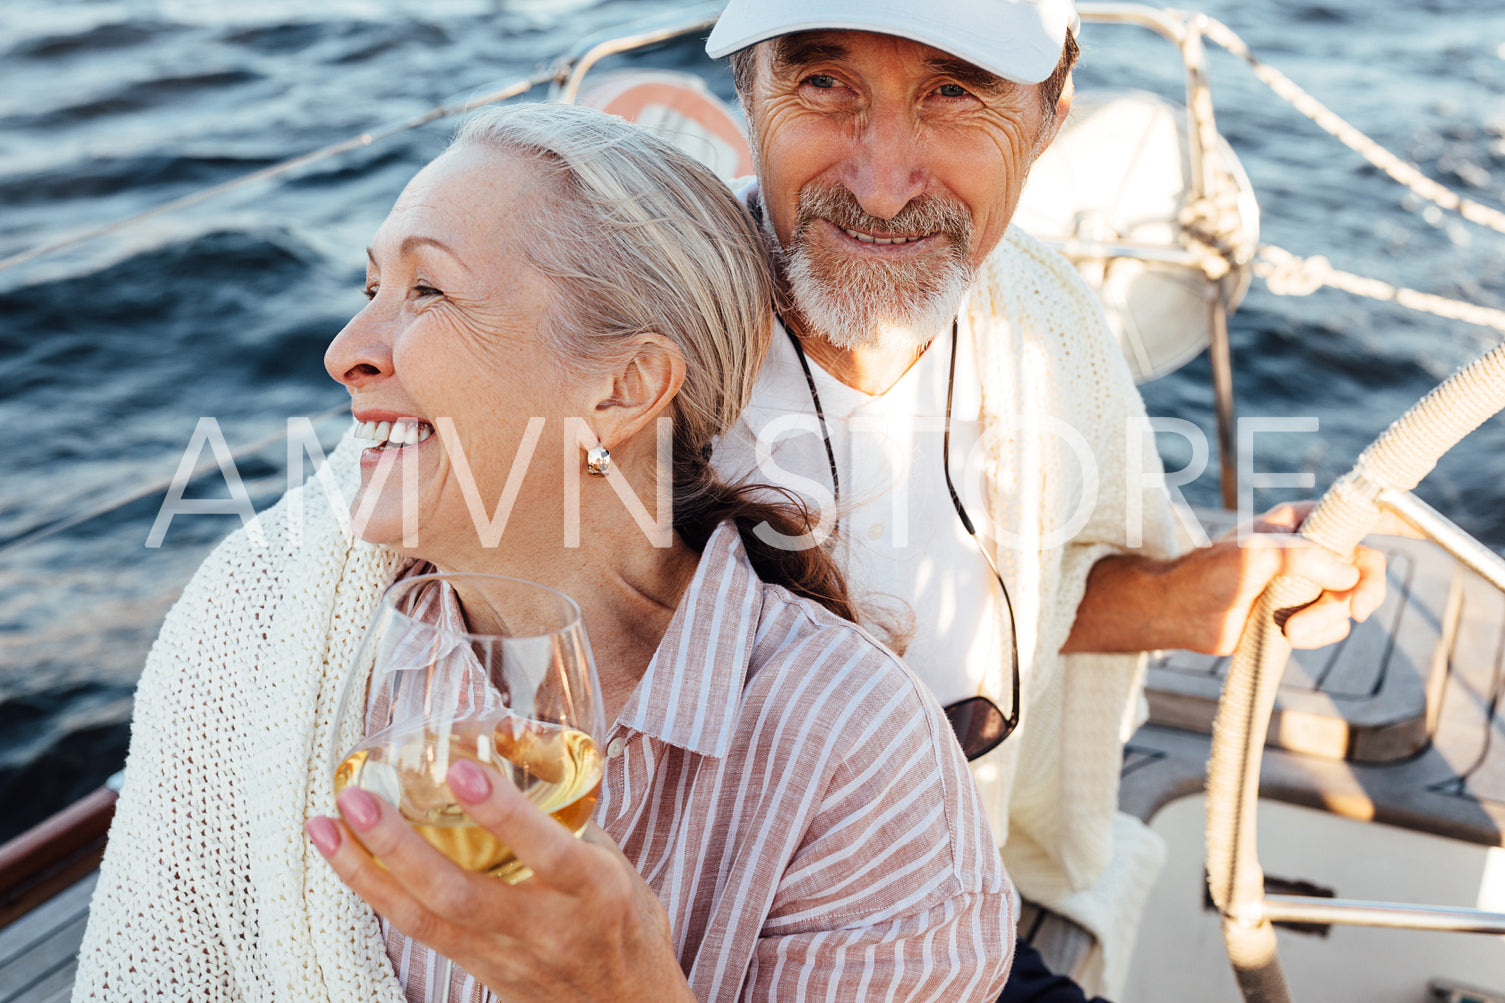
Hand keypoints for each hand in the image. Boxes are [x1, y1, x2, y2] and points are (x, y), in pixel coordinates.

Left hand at [305, 759, 692, 1001]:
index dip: (501, 812)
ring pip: (424, 918)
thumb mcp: (619, 866)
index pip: (544, 850)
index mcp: (593, 891)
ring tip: (326, 826)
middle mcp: (545, 927)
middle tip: (358, 799)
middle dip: (400, 845)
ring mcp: (505, 955)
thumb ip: (568, 816)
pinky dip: (377, 893)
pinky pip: (418, 932)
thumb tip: (513, 753)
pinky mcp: (478, 970)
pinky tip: (347, 860)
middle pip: (459, 893)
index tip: (460, 770)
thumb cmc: (627, 929)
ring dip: (367, 871)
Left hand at [1190, 501, 1388, 652]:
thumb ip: (1304, 557)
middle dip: (1364, 591)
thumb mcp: (1255, 555)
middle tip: (1358, 610)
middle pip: (1366, 566)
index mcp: (1300, 522)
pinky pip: (1333, 625)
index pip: (1354, 513)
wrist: (1181, 613)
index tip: (1414, 527)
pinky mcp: (1300, 612)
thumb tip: (1347, 574)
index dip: (1387, 518)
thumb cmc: (1209, 574)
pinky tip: (1287, 633)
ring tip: (1290, 629)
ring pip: (1350, 602)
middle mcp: (1309, 549)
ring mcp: (1307, 583)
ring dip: (1327, 620)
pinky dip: (1317, 634)